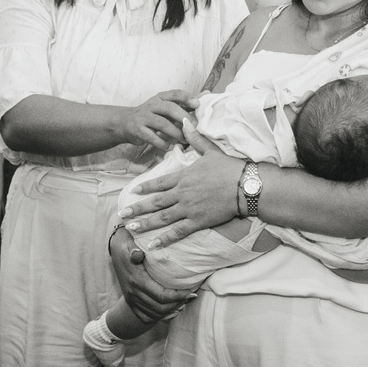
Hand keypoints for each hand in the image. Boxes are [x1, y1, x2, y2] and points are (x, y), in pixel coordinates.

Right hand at [109, 227, 191, 323]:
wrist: (115, 249)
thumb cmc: (126, 244)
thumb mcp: (128, 243)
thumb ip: (133, 249)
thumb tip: (137, 254)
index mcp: (136, 280)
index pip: (161, 295)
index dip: (178, 296)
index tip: (190, 291)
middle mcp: (133, 293)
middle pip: (160, 308)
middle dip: (178, 304)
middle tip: (190, 296)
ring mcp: (131, 299)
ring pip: (155, 314)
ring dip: (170, 310)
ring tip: (183, 301)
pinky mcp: (130, 301)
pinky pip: (146, 316)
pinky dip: (159, 316)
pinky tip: (169, 308)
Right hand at [119, 90, 196, 149]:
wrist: (124, 122)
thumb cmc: (151, 115)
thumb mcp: (164, 107)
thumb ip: (183, 104)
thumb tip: (206, 95)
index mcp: (160, 97)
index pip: (174, 94)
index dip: (186, 97)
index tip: (197, 104)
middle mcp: (151, 105)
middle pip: (169, 108)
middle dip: (183, 117)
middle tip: (194, 127)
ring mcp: (143, 117)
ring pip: (162, 124)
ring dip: (175, 133)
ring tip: (185, 140)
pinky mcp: (138, 130)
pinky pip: (152, 137)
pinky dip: (162, 143)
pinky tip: (170, 146)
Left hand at [121, 120, 241, 248]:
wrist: (245, 186)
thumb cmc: (229, 168)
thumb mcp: (210, 150)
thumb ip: (195, 139)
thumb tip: (185, 121)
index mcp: (184, 176)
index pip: (159, 182)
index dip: (145, 187)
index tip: (133, 191)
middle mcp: (182, 193)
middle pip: (155, 202)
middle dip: (137, 208)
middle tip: (122, 214)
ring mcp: (189, 208)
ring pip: (162, 218)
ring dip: (145, 223)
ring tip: (131, 228)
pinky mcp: (198, 221)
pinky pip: (178, 232)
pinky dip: (164, 239)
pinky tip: (153, 245)